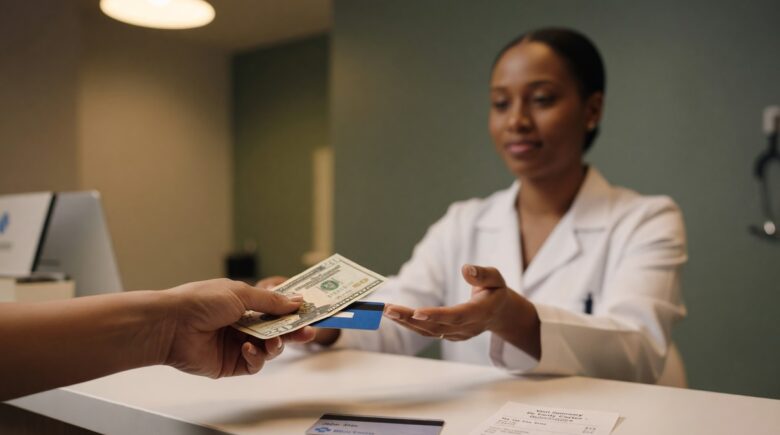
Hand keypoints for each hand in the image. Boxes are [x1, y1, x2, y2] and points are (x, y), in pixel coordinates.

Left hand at [163, 279, 314, 377]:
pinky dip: (256, 357)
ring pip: (270, 349)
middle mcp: (243, 324)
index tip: (312, 311)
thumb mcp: (241, 294)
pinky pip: (254, 364)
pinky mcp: (231, 364)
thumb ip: (271, 301)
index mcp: (245, 304)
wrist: (171, 325)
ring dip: (275, 345)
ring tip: (273, 342)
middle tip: (308, 332)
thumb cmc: (200, 302)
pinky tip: (247, 348)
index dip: (294, 311)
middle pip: (278, 330)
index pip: (276, 308)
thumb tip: (297, 301)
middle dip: (294, 331)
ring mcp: (238, 344)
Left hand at [383, 265, 511, 340]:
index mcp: (480, 312)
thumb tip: (465, 269)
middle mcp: (467, 327)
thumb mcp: (496, 278)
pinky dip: (410, 325)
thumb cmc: (495, 291)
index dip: (437, 315)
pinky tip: (395, 316)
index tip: (416, 312)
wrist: (499, 313)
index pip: (457, 316)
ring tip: (386, 311)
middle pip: (436, 326)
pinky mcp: (449, 335)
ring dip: (405, 322)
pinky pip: (427, 332)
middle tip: (389, 309)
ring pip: (428, 331)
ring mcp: (458, 334)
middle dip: (410, 319)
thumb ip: (483, 274)